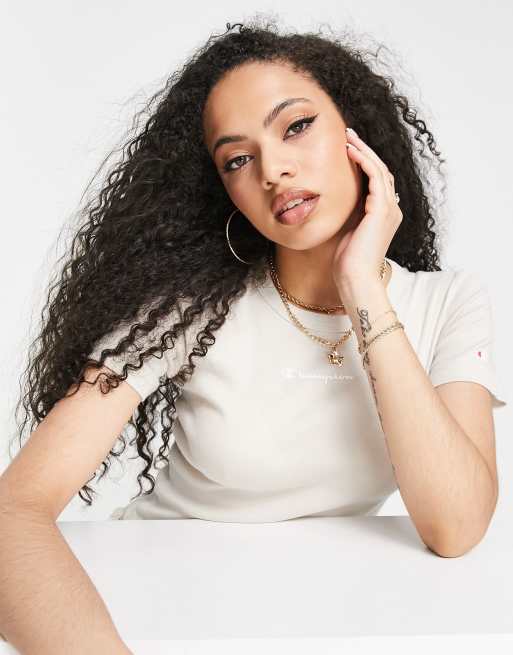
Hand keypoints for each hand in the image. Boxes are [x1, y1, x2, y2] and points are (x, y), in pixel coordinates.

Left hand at [332, 127, 402, 287]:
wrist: (355, 278)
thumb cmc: (347, 262)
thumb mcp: (348, 231)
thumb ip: (349, 214)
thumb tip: (337, 200)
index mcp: (384, 216)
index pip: (378, 181)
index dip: (365, 163)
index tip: (348, 150)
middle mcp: (391, 210)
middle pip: (381, 171)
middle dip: (365, 151)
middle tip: (348, 135)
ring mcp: (389, 209)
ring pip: (380, 170)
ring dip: (364, 151)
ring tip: (348, 138)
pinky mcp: (381, 210)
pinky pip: (375, 177)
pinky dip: (364, 162)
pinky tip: (350, 152)